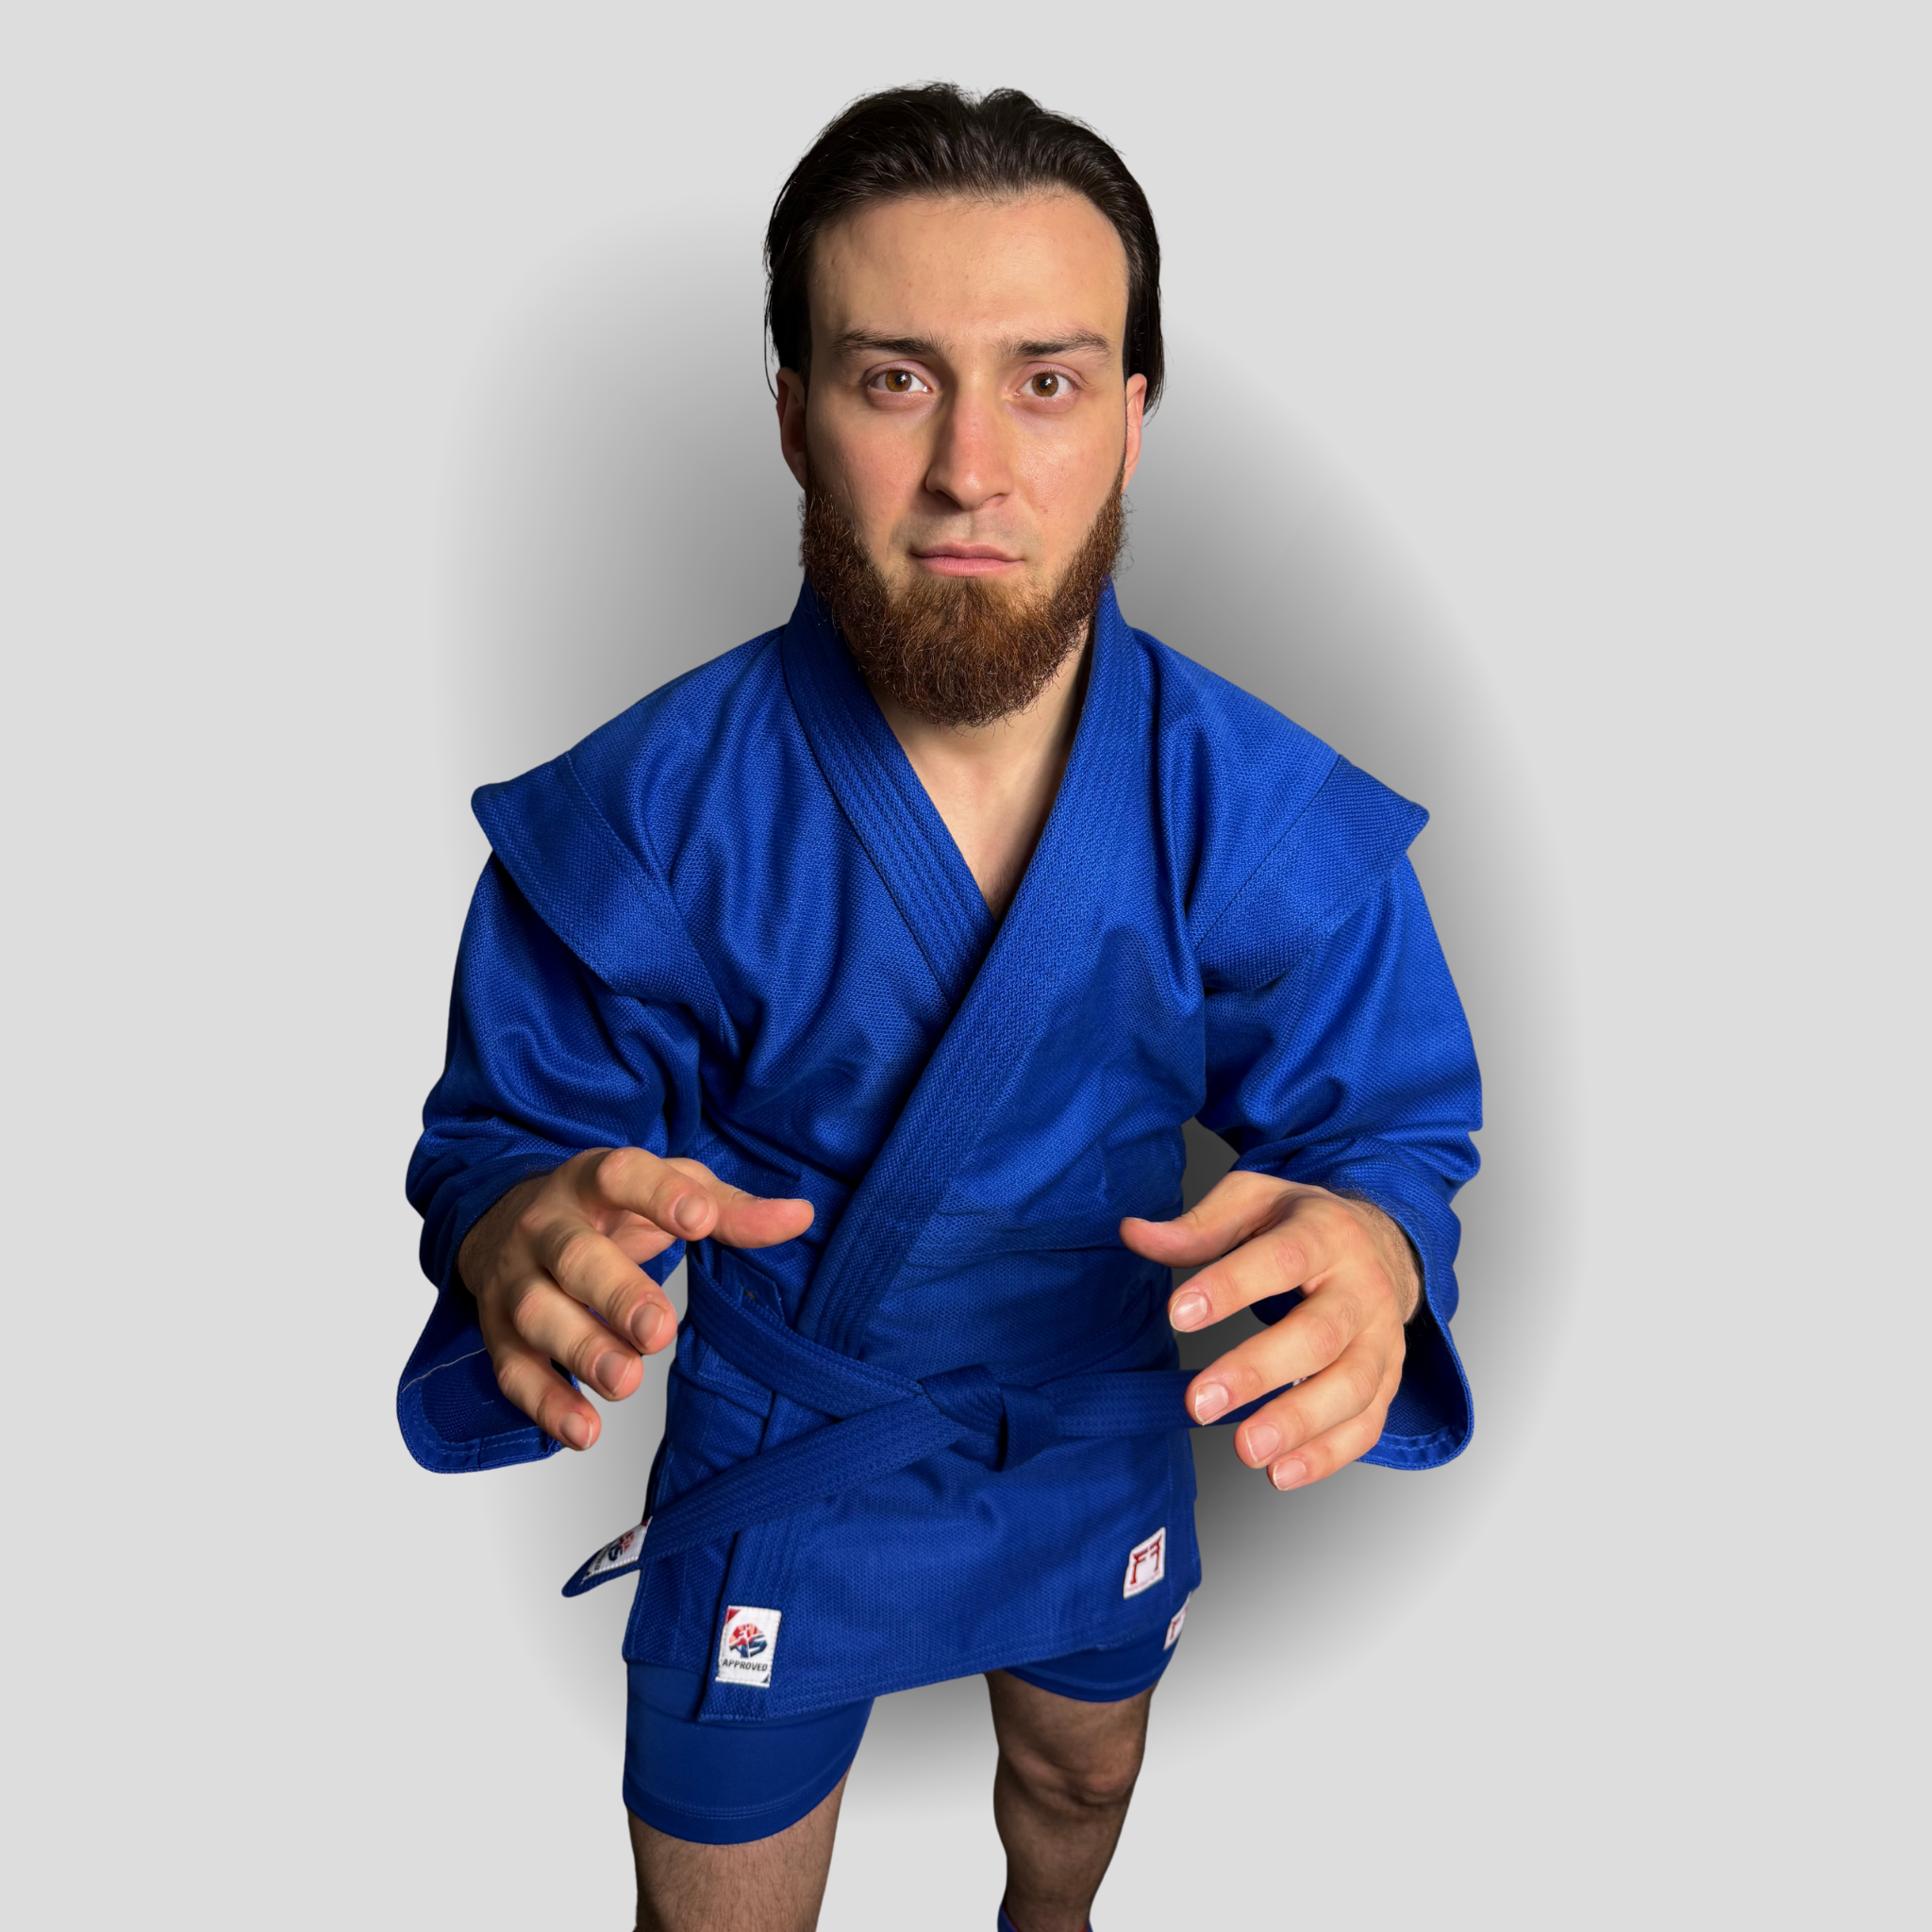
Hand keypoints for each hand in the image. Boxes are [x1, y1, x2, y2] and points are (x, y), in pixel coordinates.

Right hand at [457, 1148, 813, 1451]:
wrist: (504, 1219)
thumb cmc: (608, 1208)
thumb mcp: (667, 1189)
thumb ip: (729, 1209)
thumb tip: (800, 1216)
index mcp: (593, 1181)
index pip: (622, 1176)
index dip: (660, 1194)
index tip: (699, 1220)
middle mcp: (546, 1225)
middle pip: (573, 1255)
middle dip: (615, 1293)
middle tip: (658, 1331)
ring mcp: (516, 1279)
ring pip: (539, 1314)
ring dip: (581, 1350)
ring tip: (626, 1380)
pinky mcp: (497, 1331)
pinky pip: (512, 1369)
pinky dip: (546, 1404)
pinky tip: (585, 1429)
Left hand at [1120, 1173, 1419, 1490]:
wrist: (1386, 1242)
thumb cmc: (1306, 1225)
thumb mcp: (1255, 1203)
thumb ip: (1198, 1226)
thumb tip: (1133, 1235)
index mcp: (1326, 1234)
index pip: (1282, 1259)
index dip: (1230, 1287)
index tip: (1179, 1314)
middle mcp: (1362, 1288)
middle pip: (1319, 1335)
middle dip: (1258, 1373)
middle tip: (1201, 1403)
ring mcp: (1381, 1338)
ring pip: (1351, 1387)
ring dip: (1298, 1425)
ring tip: (1247, 1450)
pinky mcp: (1387, 1380)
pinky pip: (1367, 1424)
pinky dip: (1328, 1455)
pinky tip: (1282, 1472)